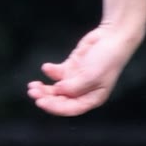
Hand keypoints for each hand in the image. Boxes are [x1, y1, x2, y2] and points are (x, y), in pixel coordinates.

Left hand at [27, 23, 141, 116]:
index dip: (55, 107)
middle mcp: (84, 91)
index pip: (71, 108)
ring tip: (32, 85)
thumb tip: (57, 91)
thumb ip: (74, 86)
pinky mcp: (72, 67)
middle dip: (46, 97)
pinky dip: (50, 72)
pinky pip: (57, 73)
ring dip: (44, 88)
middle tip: (32, 91)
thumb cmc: (108, 58)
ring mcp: (77, 79)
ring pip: (56, 89)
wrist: (113, 37)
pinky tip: (46, 67)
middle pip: (61, 100)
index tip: (41, 102)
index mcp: (92, 98)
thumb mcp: (92, 75)